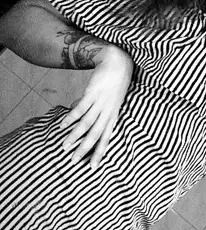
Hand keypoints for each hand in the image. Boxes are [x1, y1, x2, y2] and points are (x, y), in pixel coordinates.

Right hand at [61, 47, 133, 168]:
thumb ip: (96, 110)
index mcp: (113, 115)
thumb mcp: (110, 99)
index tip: (92, 167)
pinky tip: (63, 125)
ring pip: (87, 124)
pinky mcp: (93, 93)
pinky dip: (71, 118)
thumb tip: (76, 115)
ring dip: (75, 136)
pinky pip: (81, 108)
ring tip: (64, 146)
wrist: (118, 62)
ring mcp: (101, 102)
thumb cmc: (114, 82)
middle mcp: (108, 111)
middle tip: (74, 161)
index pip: (107, 137)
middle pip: (96, 134)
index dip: (100, 152)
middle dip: (85, 149)